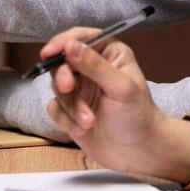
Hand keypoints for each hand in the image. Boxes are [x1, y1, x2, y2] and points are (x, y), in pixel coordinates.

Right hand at [44, 28, 189, 183]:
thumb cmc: (138, 115)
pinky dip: (66, 119)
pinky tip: (83, 129)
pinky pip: (55, 109)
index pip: (81, 38)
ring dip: (71, 106)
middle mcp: (92, 68)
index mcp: (109, 54)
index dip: (62, 42)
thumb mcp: (121, 88)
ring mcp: (80, 90)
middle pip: (62, 62)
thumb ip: (95, 65)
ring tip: (89, 121)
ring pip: (57, 87)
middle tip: (68, 88)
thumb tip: (70, 45)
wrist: (139, 152)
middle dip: (64, 77)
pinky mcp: (70, 111)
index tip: (50, 52)